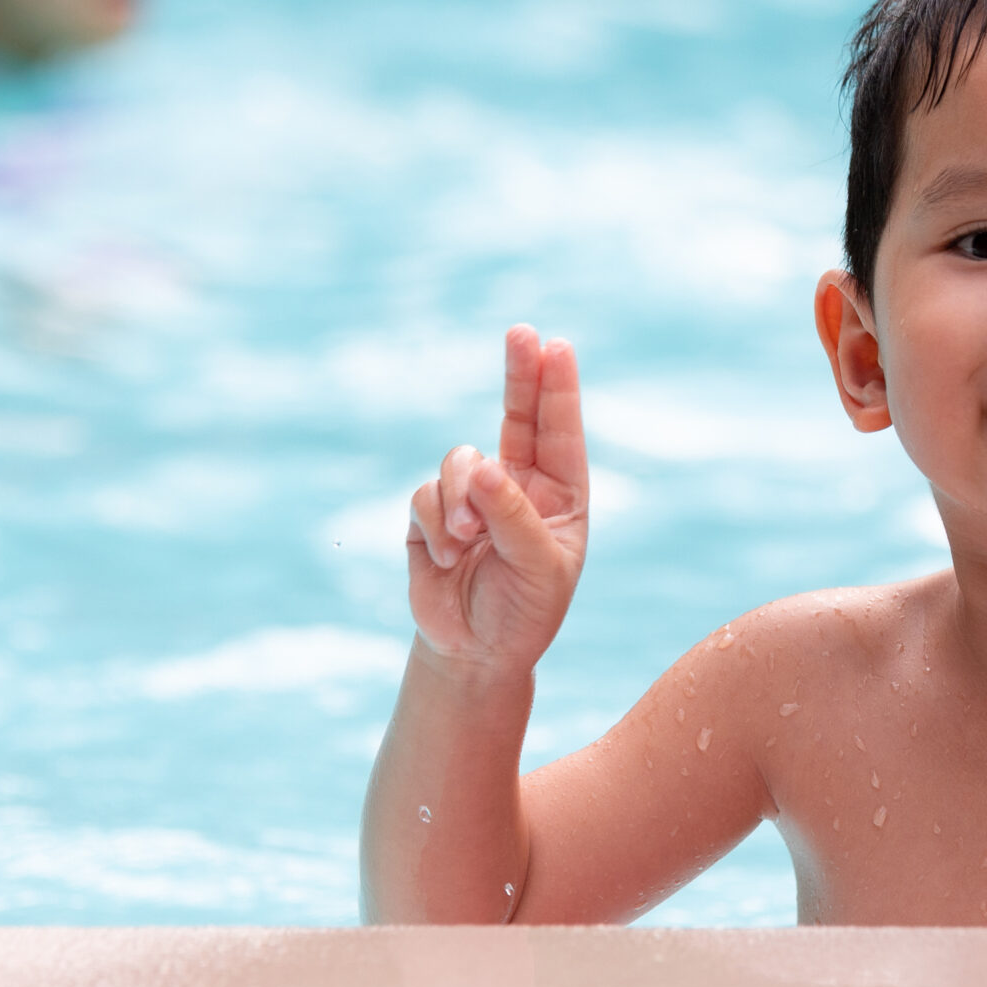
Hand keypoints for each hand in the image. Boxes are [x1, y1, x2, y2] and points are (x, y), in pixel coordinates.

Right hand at [406, 325, 588, 674]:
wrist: (474, 654)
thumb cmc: (524, 613)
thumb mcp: (538, 570)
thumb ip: (514, 517)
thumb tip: (485, 466)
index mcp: (561, 494)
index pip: (559, 431)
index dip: (556, 387)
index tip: (556, 345)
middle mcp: (519, 485)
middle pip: (516, 415)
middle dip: (518, 374)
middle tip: (521, 332)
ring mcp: (473, 496)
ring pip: (459, 460)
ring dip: (460, 497)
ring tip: (466, 542)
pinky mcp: (431, 515)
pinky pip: (425, 494)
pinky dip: (435, 524)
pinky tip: (448, 559)